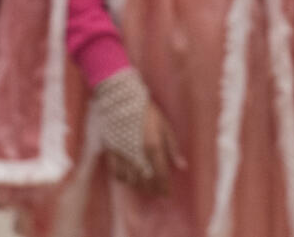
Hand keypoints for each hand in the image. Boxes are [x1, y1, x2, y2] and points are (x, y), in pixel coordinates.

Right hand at [93, 68, 185, 195]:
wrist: (120, 98)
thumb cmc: (145, 109)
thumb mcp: (164, 124)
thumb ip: (172, 146)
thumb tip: (182, 166)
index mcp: (153, 147)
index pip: (161, 175)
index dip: (164, 187)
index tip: (167, 194)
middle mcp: (138, 154)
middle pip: (146, 181)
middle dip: (153, 189)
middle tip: (157, 193)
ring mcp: (123, 154)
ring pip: (131, 180)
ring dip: (139, 186)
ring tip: (144, 186)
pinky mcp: (111, 152)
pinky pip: (116, 173)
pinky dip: (123, 179)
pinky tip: (128, 178)